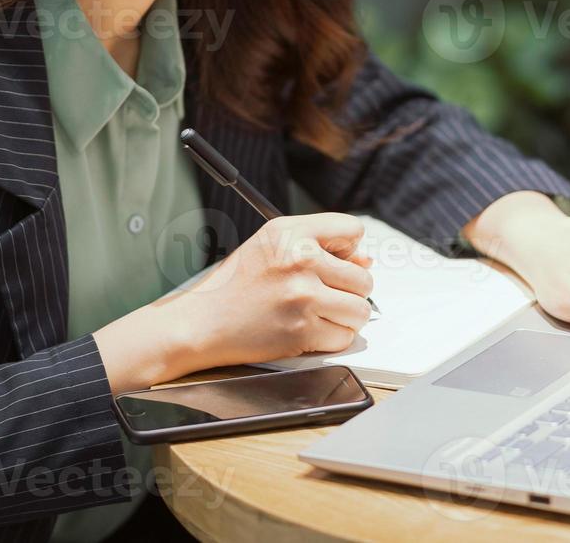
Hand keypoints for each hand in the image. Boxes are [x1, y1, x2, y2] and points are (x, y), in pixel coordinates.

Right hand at [174, 212, 375, 366]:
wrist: (202, 322)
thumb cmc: (236, 284)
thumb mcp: (272, 246)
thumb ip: (320, 245)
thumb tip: (367, 260)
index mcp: (291, 232)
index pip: (353, 230)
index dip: (349, 249)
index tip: (335, 261)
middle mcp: (299, 260)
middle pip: (364, 278)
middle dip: (350, 291)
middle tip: (323, 294)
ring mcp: (302, 297)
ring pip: (360, 310)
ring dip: (345, 317)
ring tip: (318, 313)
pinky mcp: (302, 331)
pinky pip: (344, 337)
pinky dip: (331, 338)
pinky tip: (308, 329)